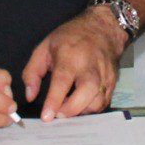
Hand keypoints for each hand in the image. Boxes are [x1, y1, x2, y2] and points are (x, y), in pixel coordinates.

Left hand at [22, 6, 125, 120]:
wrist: (103, 27)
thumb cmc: (70, 37)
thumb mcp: (44, 47)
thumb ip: (32, 72)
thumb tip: (30, 96)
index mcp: (70, 56)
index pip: (63, 80)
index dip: (54, 101)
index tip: (46, 117)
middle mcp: (90, 66)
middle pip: (87, 91)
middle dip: (72, 109)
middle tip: (58, 116)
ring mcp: (105, 74)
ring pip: (99, 100)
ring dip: (82, 112)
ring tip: (68, 109)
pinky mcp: (113, 81)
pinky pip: (104, 101)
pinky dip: (92, 109)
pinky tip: (80, 106)